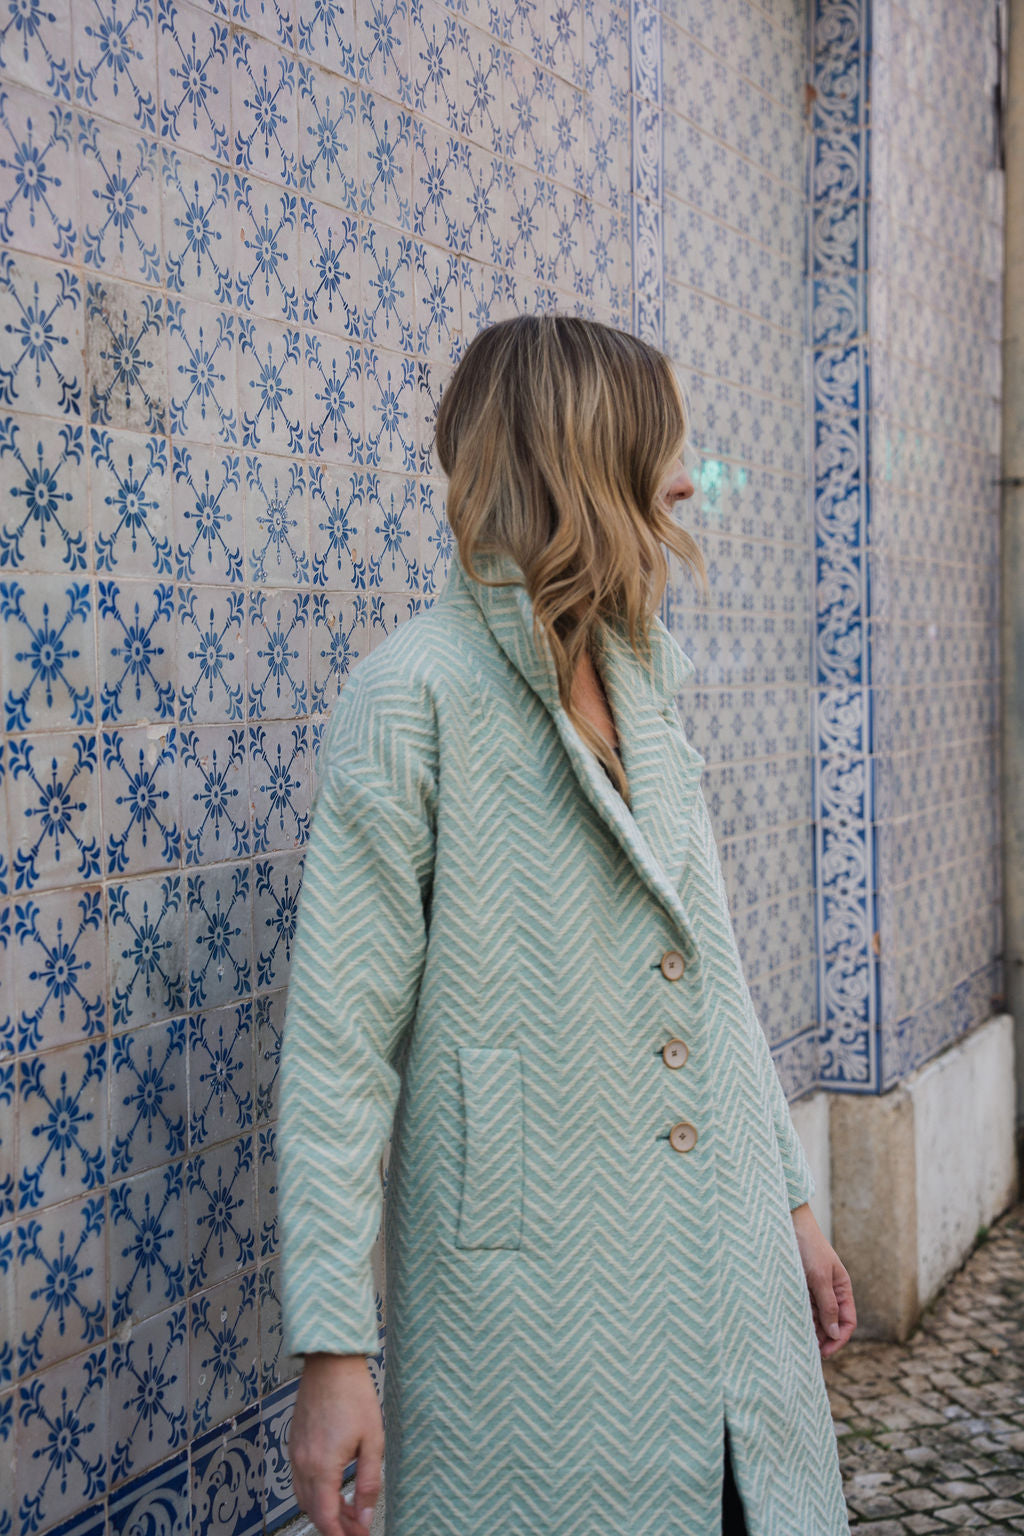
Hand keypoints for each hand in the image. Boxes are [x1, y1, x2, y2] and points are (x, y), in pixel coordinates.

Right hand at [289, 1353, 382, 1535]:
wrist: (331, 1362)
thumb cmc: (354, 1396)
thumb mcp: (372, 1441)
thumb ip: (368, 1483)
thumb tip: (363, 1516)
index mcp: (322, 1467)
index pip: (325, 1517)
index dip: (340, 1535)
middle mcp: (303, 1463)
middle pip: (313, 1510)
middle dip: (335, 1525)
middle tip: (357, 1527)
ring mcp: (295, 1452)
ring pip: (304, 1496)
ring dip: (324, 1509)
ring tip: (349, 1511)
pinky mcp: (295, 1442)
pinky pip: (300, 1478)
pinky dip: (315, 1491)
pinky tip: (333, 1487)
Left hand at [790, 1203, 856, 1358]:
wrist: (789, 1224)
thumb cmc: (808, 1247)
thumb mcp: (820, 1277)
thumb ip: (828, 1304)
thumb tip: (834, 1333)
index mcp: (842, 1288)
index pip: (848, 1321)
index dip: (839, 1339)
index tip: (825, 1352)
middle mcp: (830, 1290)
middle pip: (832, 1322)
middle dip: (824, 1338)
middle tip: (809, 1352)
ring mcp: (815, 1289)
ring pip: (817, 1317)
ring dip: (811, 1330)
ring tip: (799, 1342)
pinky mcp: (800, 1286)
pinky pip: (804, 1308)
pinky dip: (801, 1318)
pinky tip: (792, 1327)